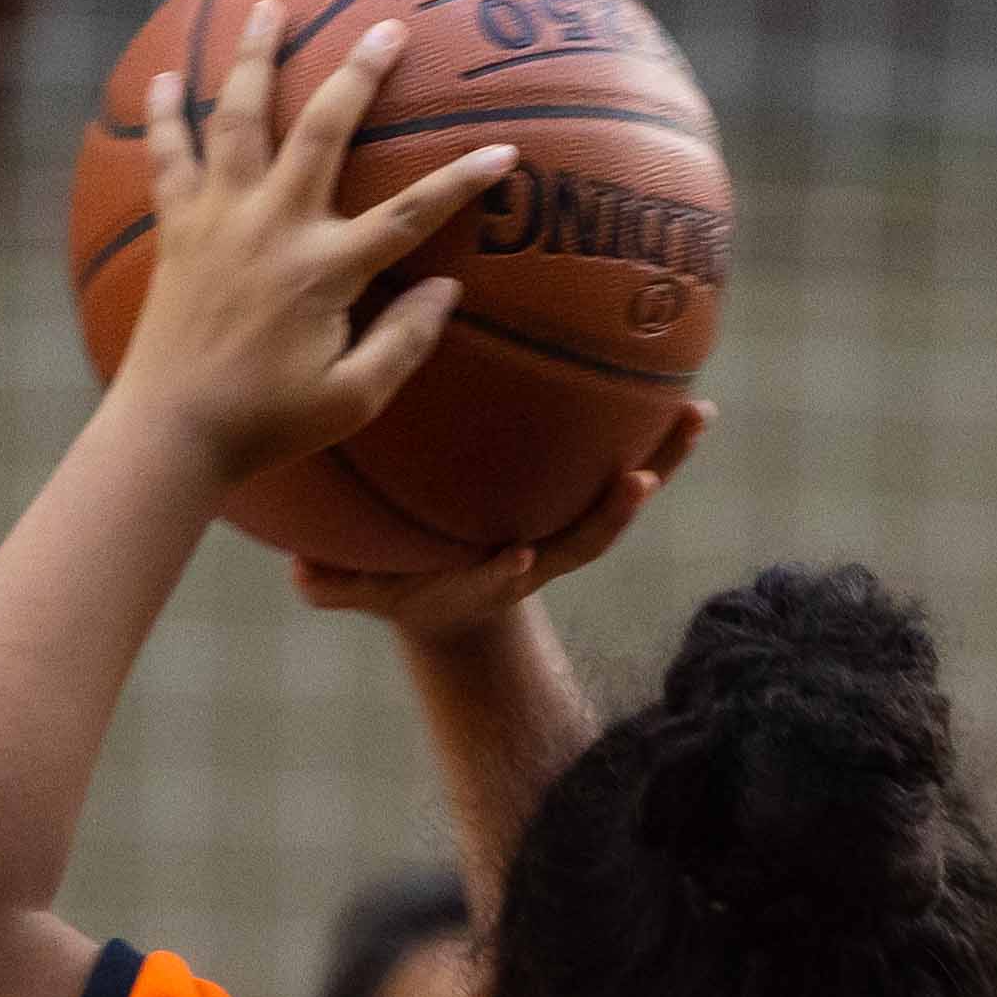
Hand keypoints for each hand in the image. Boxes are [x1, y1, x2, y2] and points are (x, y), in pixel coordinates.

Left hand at [115, 4, 518, 486]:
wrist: (170, 431)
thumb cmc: (266, 424)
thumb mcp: (351, 398)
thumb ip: (403, 342)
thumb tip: (446, 289)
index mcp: (325, 270)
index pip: (409, 214)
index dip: (460, 180)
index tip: (503, 150)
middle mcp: (273, 227)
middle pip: (321, 130)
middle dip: (358, 73)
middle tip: (386, 28)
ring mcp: (220, 219)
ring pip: (237, 118)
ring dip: (254, 57)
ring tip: (268, 8)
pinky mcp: (178, 228)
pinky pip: (169, 156)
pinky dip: (165, 114)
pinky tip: (164, 77)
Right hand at [292, 404, 713, 633]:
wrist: (453, 601)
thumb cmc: (400, 583)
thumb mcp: (358, 590)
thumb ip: (334, 584)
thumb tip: (301, 571)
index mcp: (486, 574)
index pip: (499, 576)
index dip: (505, 573)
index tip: (514, 558)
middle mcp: (539, 555)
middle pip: (585, 538)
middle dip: (613, 514)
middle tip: (639, 480)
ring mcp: (568, 526)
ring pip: (622, 495)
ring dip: (663, 459)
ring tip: (695, 414)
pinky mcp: (585, 495)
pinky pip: (630, 460)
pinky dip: (664, 436)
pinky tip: (693, 394)